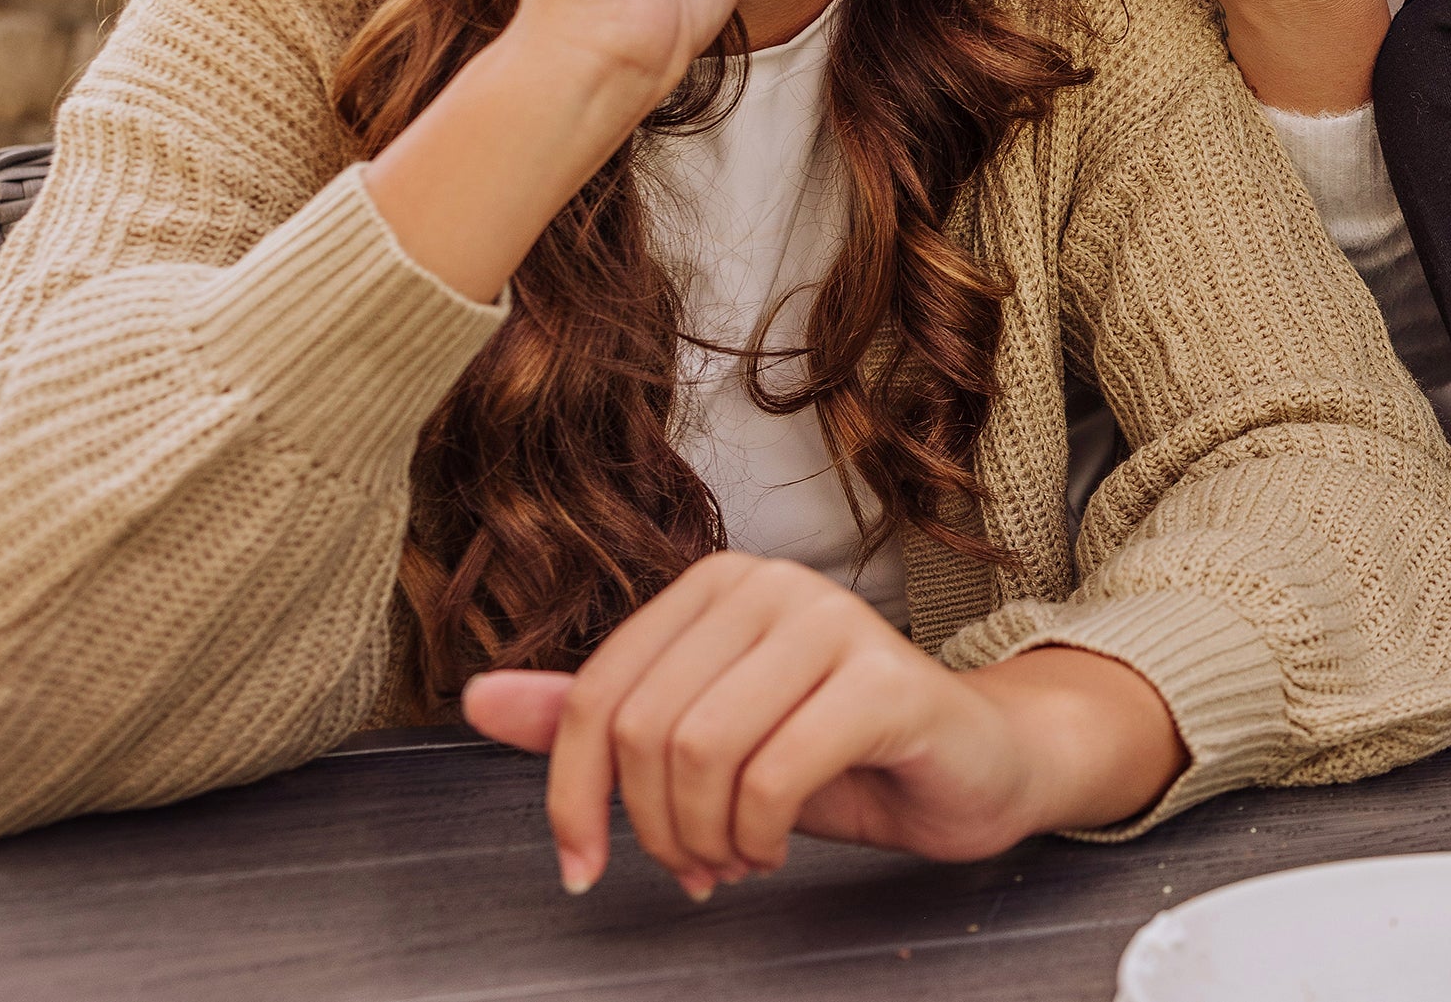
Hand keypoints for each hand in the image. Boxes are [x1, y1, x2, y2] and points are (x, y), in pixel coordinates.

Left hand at [461, 554, 1183, 896]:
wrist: (974, 765)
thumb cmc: (837, 753)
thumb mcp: (701, 743)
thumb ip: (595, 720)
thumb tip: (476, 700)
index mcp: (715, 584)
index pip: (596, 694)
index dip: (571, 798)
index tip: (586, 867)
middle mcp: (770, 582)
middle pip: (644, 728)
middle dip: (655, 828)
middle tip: (694, 867)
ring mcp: (832, 621)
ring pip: (701, 751)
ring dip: (706, 838)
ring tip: (736, 858)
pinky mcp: (884, 678)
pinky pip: (773, 773)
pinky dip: (758, 836)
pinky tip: (775, 847)